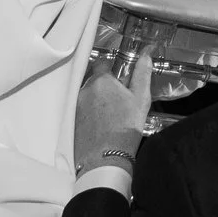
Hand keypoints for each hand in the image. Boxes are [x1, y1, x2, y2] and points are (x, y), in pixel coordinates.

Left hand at [75, 49, 154, 177]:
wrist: (105, 160)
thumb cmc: (125, 130)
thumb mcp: (141, 99)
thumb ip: (142, 74)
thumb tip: (145, 55)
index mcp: (101, 80)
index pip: (102, 62)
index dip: (112, 67)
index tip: (120, 75)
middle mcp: (84, 90)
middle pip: (95, 80)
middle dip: (106, 85)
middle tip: (120, 99)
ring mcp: (76, 106)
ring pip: (88, 95)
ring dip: (98, 99)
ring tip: (111, 115)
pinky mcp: (71, 121)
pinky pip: (82, 110)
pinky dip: (91, 113)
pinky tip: (102, 124)